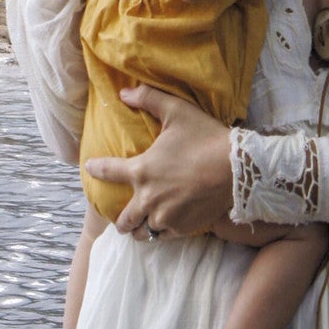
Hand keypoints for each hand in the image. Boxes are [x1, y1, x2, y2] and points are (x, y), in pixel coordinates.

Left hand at [90, 86, 233, 236]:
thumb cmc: (206, 137)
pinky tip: (166, 224)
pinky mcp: (183, 228)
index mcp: (141, 171)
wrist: (238, 169)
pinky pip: (164, 236)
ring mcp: (165, 217)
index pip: (108, 171)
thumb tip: (124, 93)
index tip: (90, 168)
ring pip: (143, 232)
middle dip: (120, 220)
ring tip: (143, 225)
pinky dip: (161, 231)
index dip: (96, 169)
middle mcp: (148, 199)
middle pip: (123, 220)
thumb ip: (149, 99)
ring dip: (140, 228)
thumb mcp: (177, 111)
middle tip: (123, 216)